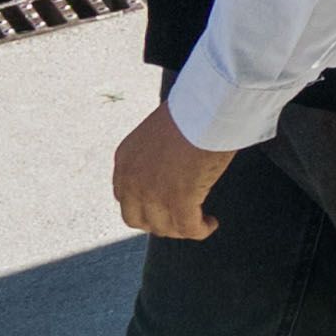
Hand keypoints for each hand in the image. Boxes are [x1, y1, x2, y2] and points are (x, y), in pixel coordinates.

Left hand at [112, 104, 231, 239]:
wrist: (207, 106)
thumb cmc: (192, 109)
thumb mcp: (159, 131)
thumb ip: (156, 152)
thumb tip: (172, 164)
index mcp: (125, 160)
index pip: (124, 198)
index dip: (145, 207)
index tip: (163, 207)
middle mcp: (131, 180)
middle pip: (138, 219)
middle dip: (160, 223)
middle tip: (180, 219)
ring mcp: (153, 192)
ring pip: (163, 227)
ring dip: (181, 228)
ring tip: (200, 222)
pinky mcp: (179, 200)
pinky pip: (188, 228)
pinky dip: (200, 230)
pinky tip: (211, 223)